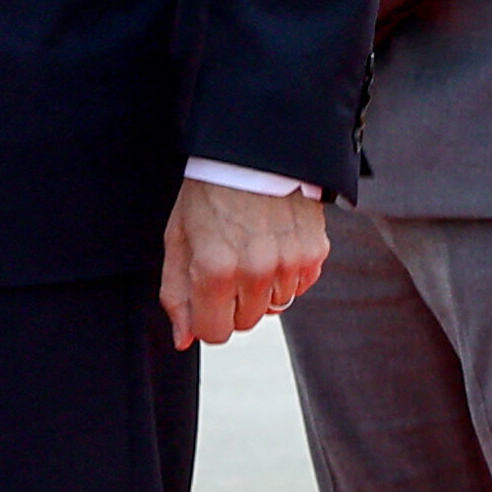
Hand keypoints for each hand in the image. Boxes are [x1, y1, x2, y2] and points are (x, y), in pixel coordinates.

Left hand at [160, 178, 333, 348]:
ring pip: (274, 307)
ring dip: (261, 289)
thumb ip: (177, 293)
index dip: (205, 319)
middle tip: (227, 265)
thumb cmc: (209, 193)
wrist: (252, 152)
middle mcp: (256, 270)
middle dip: (232, 304)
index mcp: (216, 269)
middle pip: (245, 323)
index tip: (205, 299)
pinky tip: (274, 245)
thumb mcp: (179, 239)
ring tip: (252, 250)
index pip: (214, 333)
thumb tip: (182, 339)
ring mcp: (289, 263)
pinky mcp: (314, 252)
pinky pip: (300, 286)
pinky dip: (287, 275)